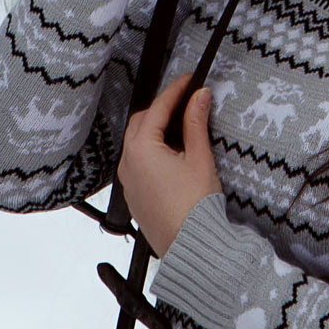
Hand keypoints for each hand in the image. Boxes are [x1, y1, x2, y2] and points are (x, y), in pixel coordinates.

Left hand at [118, 73, 221, 255]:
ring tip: (182, 125)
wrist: (191, 247)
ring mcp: (129, 181)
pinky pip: (138, 162)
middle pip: (142, 122)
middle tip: (187, 100)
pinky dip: (153, 150)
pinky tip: (173, 153)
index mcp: (142, 149)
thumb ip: (196, 123)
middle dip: (163, 109)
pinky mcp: (135, 195)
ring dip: (156, 129)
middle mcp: (129, 162)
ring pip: (138, 142)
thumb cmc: (194, 207)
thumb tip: (199, 97)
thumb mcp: (199, 158)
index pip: (158, 108)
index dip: (176, 91)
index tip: (190, 80)